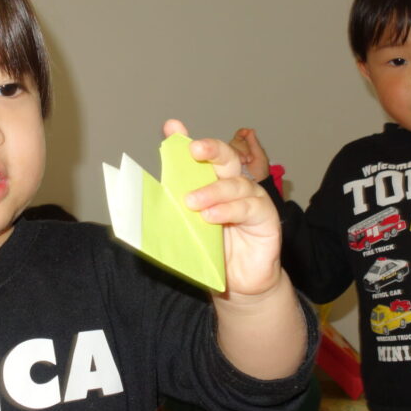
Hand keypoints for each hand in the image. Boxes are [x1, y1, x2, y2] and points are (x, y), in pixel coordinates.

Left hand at [163, 119, 282, 297]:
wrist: (239, 284)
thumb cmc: (212, 252)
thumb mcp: (187, 228)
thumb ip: (172, 209)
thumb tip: (145, 198)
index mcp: (212, 182)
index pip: (200, 156)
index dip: (185, 139)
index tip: (171, 127)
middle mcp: (234, 184)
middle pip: (226, 158)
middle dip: (210, 149)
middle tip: (193, 151)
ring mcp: (253, 198)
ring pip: (236, 183)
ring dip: (214, 190)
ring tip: (192, 202)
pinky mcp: (266, 217)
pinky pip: (250, 207)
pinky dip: (229, 209)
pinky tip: (212, 216)